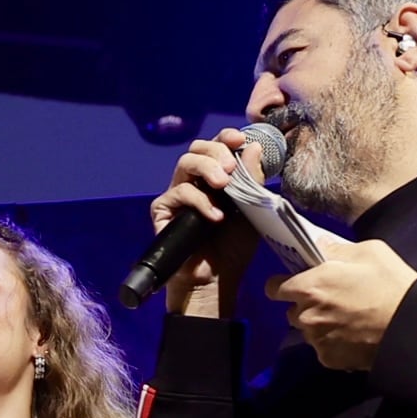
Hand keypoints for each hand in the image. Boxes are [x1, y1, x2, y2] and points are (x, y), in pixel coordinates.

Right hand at [151, 130, 261, 317]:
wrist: (216, 280)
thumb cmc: (233, 248)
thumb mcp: (252, 210)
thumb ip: (253, 179)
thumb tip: (254, 147)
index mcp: (217, 178)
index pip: (217, 146)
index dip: (226, 137)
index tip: (240, 139)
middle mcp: (195, 182)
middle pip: (198, 147)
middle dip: (216, 150)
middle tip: (231, 167)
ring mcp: (177, 194)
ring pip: (185, 162)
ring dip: (207, 167)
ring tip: (223, 184)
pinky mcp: (163, 210)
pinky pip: (179, 192)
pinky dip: (199, 201)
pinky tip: (215, 216)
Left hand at [268, 238, 416, 365]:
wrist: (412, 327)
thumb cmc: (391, 284)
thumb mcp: (367, 252)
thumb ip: (334, 250)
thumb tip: (317, 247)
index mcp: (309, 287)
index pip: (274, 288)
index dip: (284, 285)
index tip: (296, 283)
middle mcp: (305, 316)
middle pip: (292, 312)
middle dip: (306, 306)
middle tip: (332, 301)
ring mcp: (316, 341)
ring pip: (308, 331)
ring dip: (319, 325)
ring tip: (346, 319)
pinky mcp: (329, 360)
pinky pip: (323, 349)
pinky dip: (333, 344)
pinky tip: (353, 335)